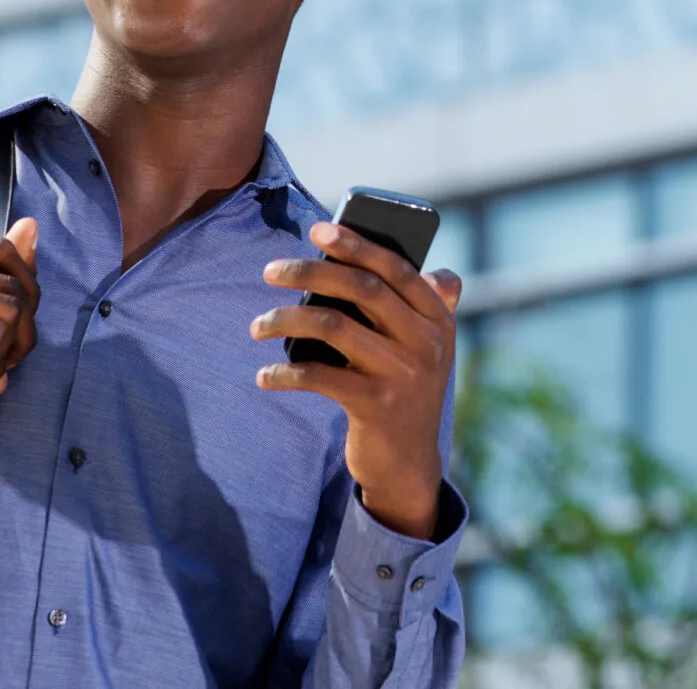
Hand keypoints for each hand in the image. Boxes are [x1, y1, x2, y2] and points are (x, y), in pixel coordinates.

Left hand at [250, 222, 461, 539]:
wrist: (409, 466)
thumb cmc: (404, 392)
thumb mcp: (424, 348)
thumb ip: (420, 305)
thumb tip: (413, 261)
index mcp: (439, 319)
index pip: (396, 268)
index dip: (356, 244)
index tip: (317, 230)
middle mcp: (427, 343)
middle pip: (361, 288)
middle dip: (309, 271)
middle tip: (270, 271)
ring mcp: (402, 374)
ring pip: (332, 325)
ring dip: (286, 319)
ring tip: (257, 326)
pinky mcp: (375, 406)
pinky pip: (318, 375)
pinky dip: (284, 373)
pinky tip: (265, 376)